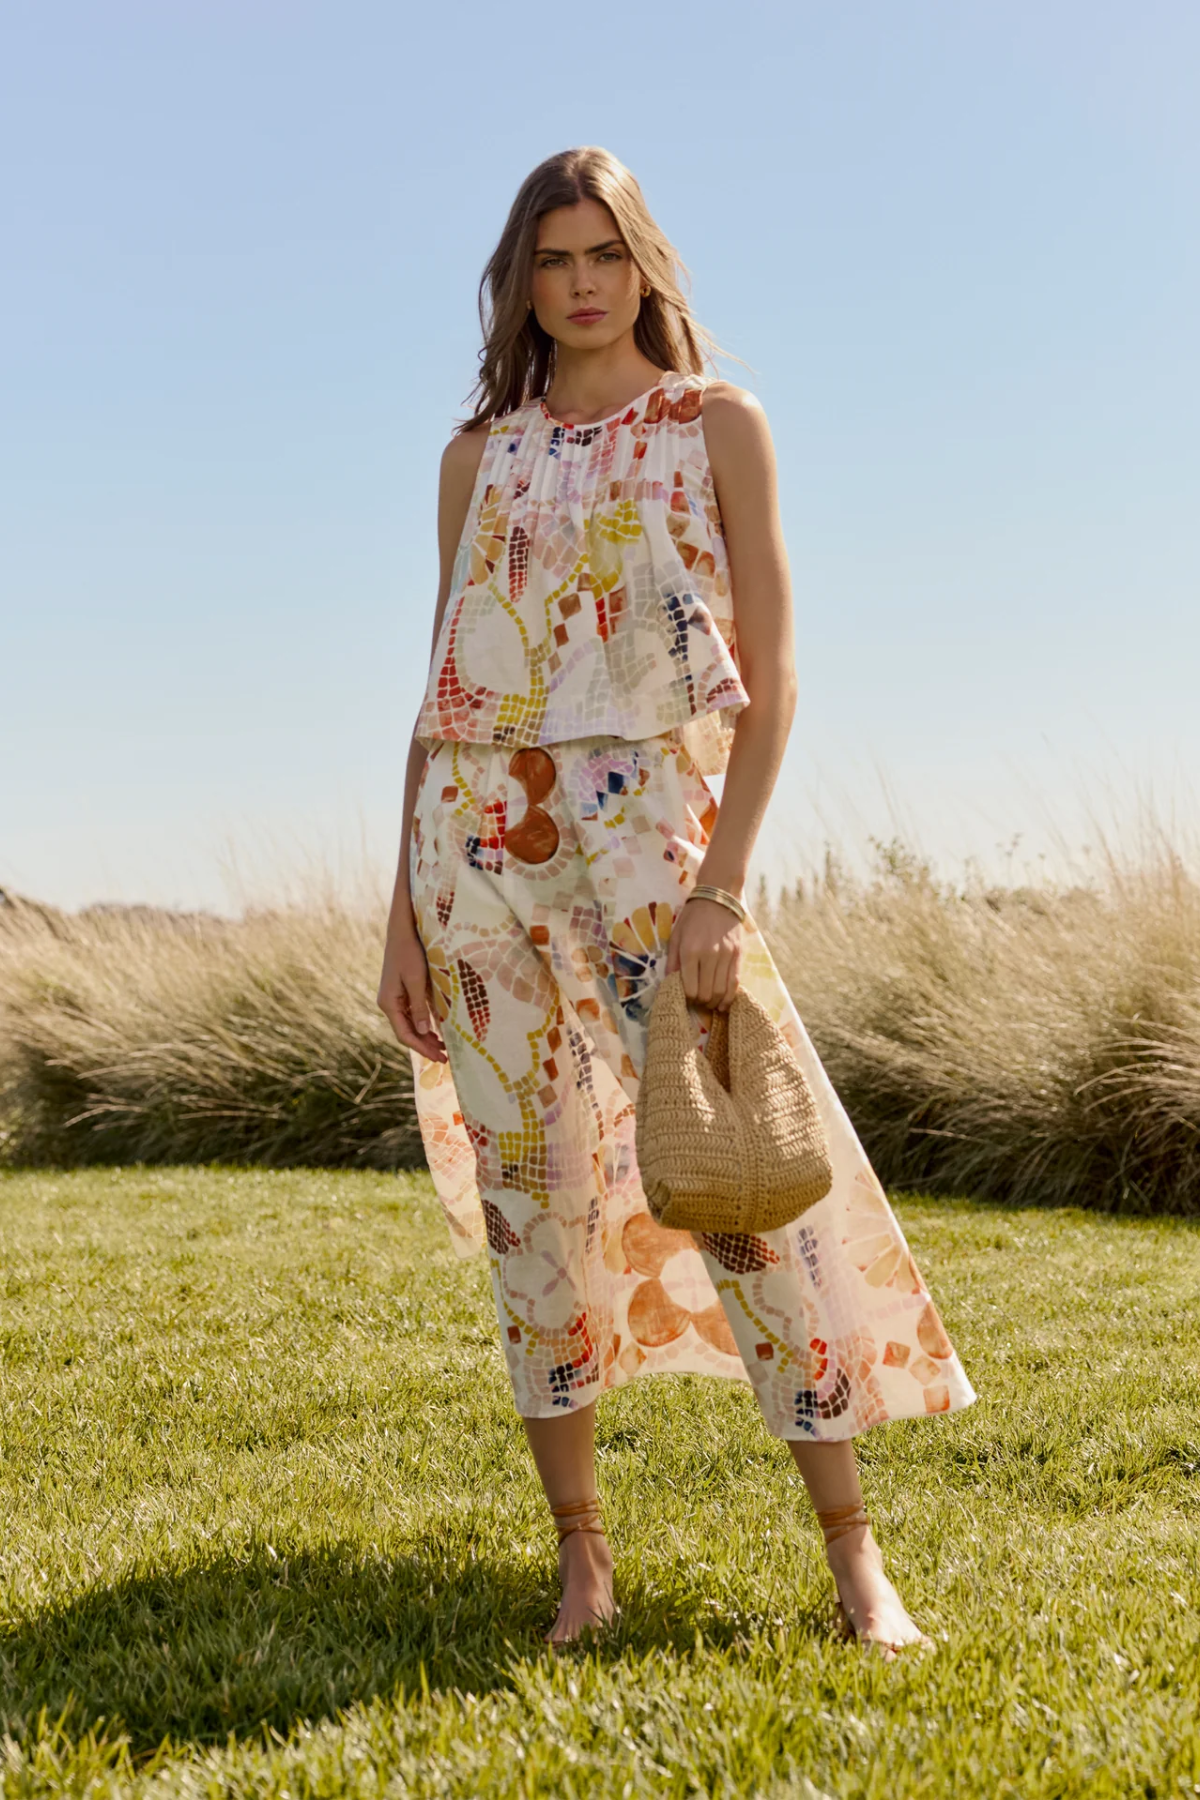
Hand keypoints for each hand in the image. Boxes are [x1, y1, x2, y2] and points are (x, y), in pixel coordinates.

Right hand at [377, 929, 447, 1061]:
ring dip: (425, 1038)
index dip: (422, 1048)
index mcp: (388, 1003)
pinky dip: (424, 1025)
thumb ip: (419, 1006)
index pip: (404, 1034)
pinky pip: (412, 1015)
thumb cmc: (409, 952)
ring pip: (410, 1025)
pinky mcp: (401, 992)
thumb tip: (424, 1032)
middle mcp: (389, 1003)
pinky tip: (436, 1031)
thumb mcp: (416, 980)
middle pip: (407, 1032)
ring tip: (443, 1049)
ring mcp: (394, 998)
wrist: (403, 930)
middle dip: (425, 1046)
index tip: (439, 1058)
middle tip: (445, 1059)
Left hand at [665, 897, 741, 1010]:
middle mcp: (709, 955)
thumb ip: (673, 960)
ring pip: (721, 990)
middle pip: (706, 992)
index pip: (690, 987)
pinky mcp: (738, 955)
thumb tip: (670, 982)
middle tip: (698, 1002)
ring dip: (715, 1003)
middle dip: (701, 1002)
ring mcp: (726, 956)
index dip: (688, 998)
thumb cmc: (693, 917)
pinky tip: (725, 1004)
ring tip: (710, 1004)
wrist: (718, 898)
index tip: (686, 997)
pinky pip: (735, 982)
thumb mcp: (676, 935)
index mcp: (690, 951)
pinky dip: (730, 997)